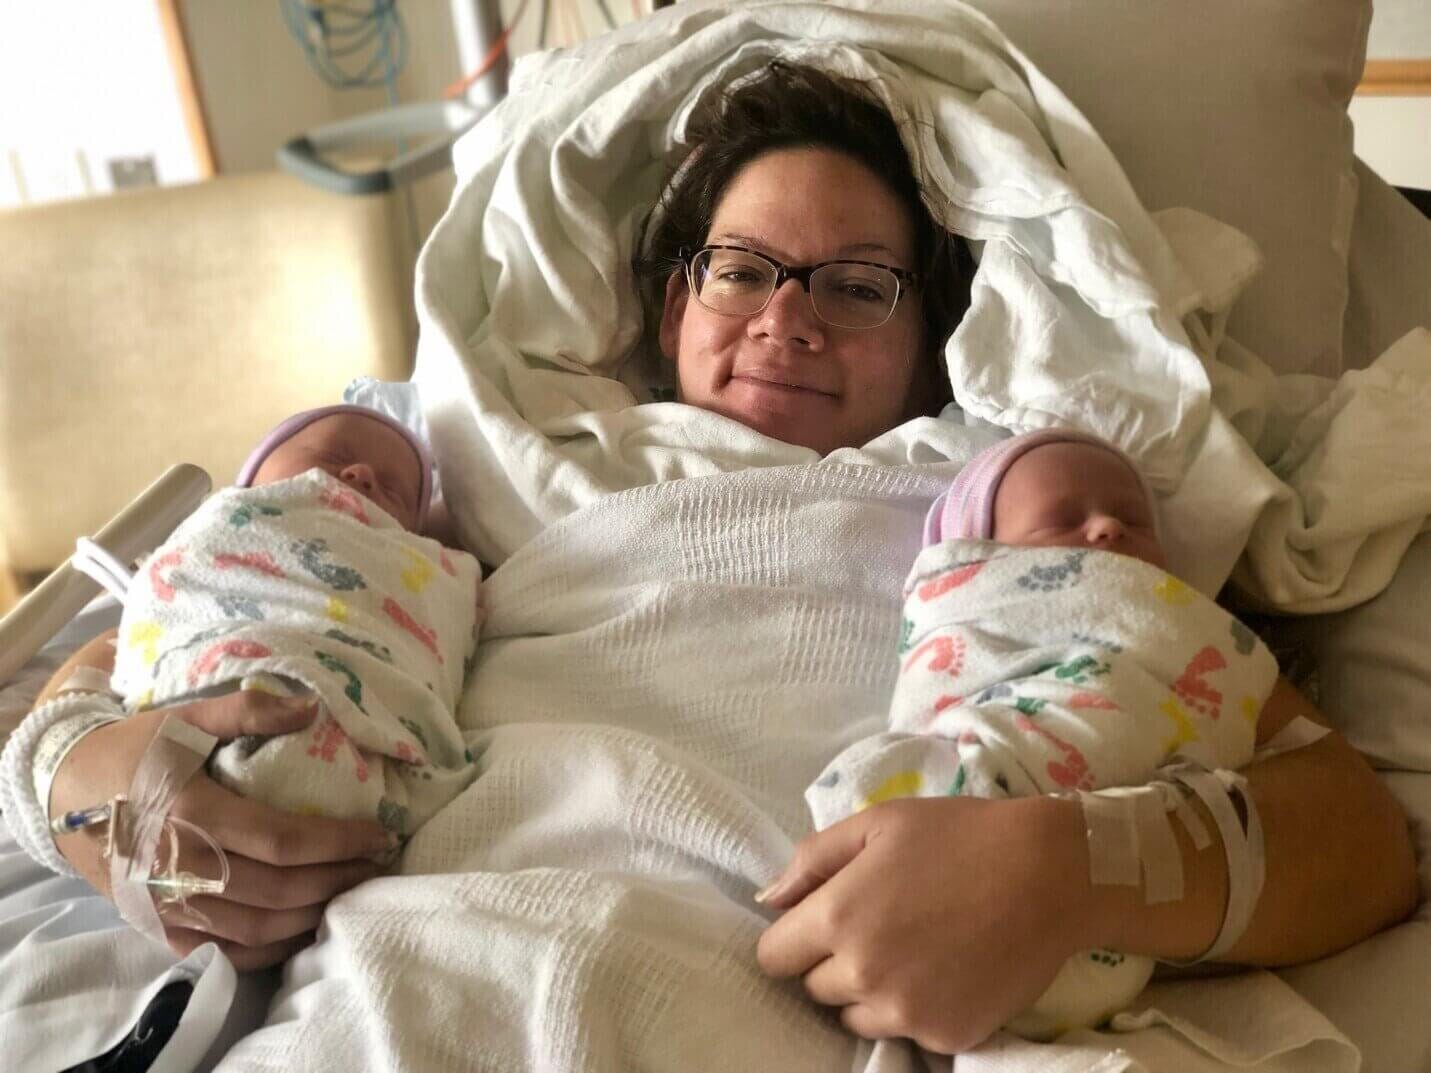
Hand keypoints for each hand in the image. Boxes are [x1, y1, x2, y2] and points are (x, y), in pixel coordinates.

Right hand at [48, 692, 396, 970]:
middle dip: (336, 881)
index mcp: (191, 810)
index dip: (338, 842)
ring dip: (310, 917)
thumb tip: (312, 710)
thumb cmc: (135, 747)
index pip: (281, 840)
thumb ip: (249, 710)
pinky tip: (300, 929)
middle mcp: (176, 864)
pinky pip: (218, 952)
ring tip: (348, 893)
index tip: (378, 835)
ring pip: (253, 929)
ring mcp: (163, 902)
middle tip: (375, 866)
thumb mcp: (186, 716)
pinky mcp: (154, 924)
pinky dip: (265, 949)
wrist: (61, 788)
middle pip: (276, 891)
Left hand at [755, 795, 1098, 1053]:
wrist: (1051, 874)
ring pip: (855, 1018)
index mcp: (836, 918)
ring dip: (870, 991)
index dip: (791, 938)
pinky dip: (917, 1007)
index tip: (820, 921)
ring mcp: (905, 1013)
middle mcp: (862, 974)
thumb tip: (767, 900)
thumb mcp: (877, 823)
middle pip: (813, 988)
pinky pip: (907, 1031)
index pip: (772, 957)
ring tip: (913, 948)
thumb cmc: (959, 836)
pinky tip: (947, 968)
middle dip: (833, 960)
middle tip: (880, 925)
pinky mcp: (946, 1036)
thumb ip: (811, 861)